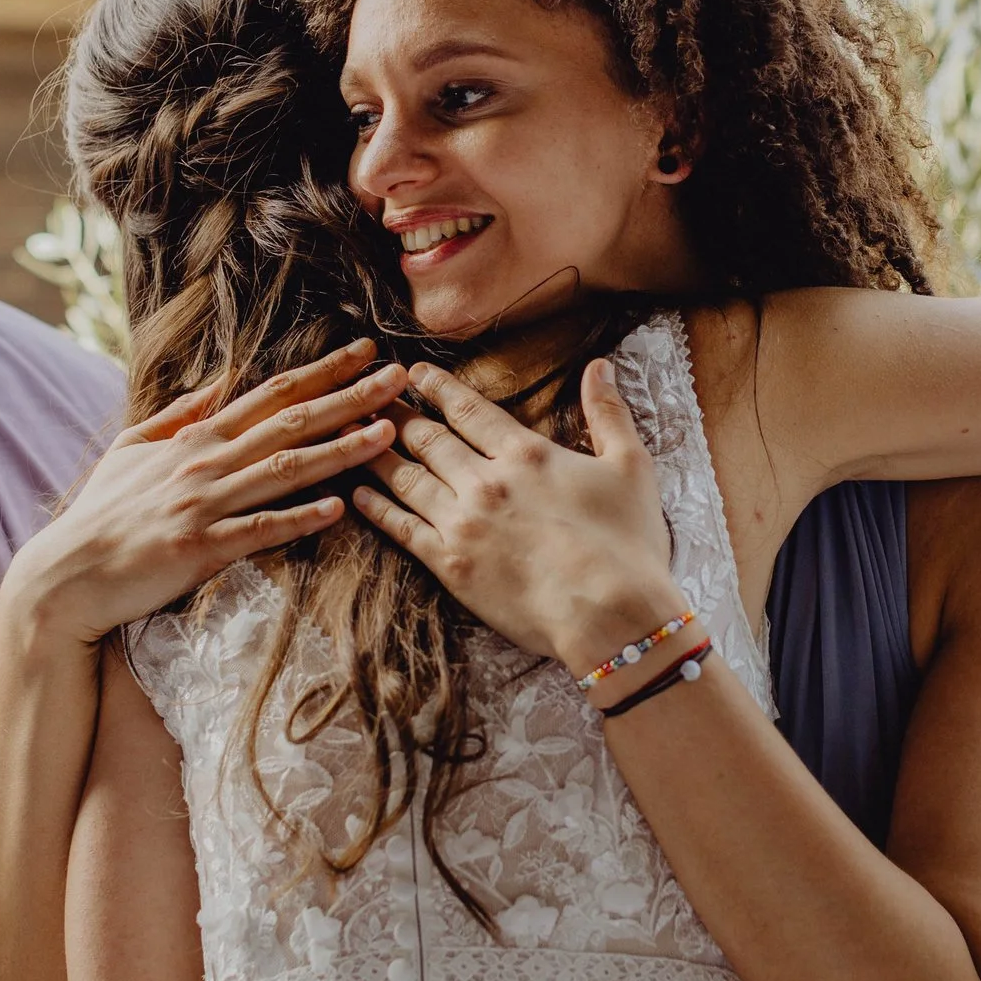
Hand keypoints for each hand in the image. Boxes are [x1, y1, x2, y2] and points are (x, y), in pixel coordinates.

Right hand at [8, 341, 408, 644]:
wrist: (67, 575)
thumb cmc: (102, 514)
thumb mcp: (132, 450)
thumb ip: (178, 414)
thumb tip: (218, 381)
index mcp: (197, 438)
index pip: (272, 395)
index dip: (324, 372)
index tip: (367, 352)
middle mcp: (206, 463)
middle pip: (291, 422)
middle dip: (350, 396)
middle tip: (400, 377)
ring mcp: (205, 504)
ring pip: (285, 470)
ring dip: (340, 450)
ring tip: (388, 433)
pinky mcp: (200, 549)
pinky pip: (259, 530)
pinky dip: (299, 519)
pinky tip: (339, 509)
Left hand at [352, 360, 683, 668]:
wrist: (610, 614)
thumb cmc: (626, 544)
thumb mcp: (631, 467)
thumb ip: (609, 412)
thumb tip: (600, 365)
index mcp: (525, 453)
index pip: (468, 409)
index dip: (437, 386)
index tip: (413, 372)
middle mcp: (485, 480)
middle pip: (427, 438)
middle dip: (395, 413)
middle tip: (369, 396)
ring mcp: (462, 522)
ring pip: (405, 477)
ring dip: (375, 452)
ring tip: (349, 433)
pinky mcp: (449, 564)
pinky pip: (400, 528)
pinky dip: (374, 507)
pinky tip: (355, 494)